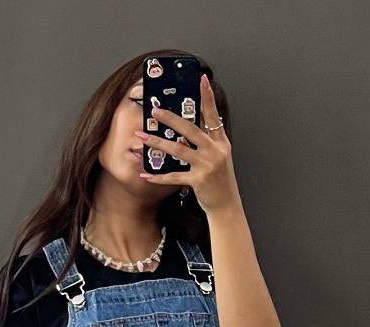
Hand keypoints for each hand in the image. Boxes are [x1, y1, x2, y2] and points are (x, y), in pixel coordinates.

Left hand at [135, 72, 240, 214]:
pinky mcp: (199, 180)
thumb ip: (208, 141)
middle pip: (190, 129)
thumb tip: (188, 130)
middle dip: (170, 118)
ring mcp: (207, 165)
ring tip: (143, 136)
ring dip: (158, 142)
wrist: (227, 205)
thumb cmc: (220, 181)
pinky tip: (146, 173)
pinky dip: (158, 176)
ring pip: (179, 149)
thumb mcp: (220, 156)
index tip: (201, 79)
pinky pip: (174, 176)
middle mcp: (215, 150)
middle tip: (155, 110)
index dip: (207, 96)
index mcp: (220, 142)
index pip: (213, 114)